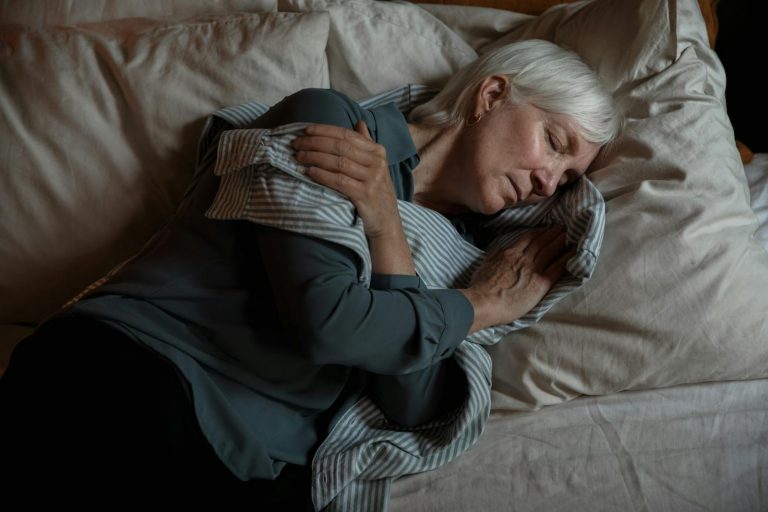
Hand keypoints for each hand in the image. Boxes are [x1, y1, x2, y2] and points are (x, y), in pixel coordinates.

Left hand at [292, 121, 400, 239]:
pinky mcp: (365, 194)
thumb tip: (359, 123)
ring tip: (299, 156)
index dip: (324, 130)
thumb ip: (366, 144)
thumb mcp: (375, 165)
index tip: (306, 130)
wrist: (386, 220)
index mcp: (377, 151)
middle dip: (315, 143)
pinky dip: (322, 175)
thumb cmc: (376, 192)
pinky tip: (309, 172)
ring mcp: (372, 178)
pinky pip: (339, 181)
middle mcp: (376, 162)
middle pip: (340, 147)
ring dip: (315, 157)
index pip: (347, 135)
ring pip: (338, 162)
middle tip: (297, 143)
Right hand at [460, 227, 572, 332]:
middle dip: (552, 233)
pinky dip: (567, 258)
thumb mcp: (484, 265)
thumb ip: (495, 256)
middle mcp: (523, 258)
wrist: (484, 301)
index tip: (545, 229)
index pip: (527, 239)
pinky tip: (575, 253)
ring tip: (569, 235)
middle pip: (541, 242)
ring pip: (550, 250)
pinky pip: (557, 267)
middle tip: (562, 227)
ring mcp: (533, 269)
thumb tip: (501, 251)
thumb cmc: (480, 287)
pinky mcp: (541, 283)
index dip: (538, 233)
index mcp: (509, 254)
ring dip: (561, 241)